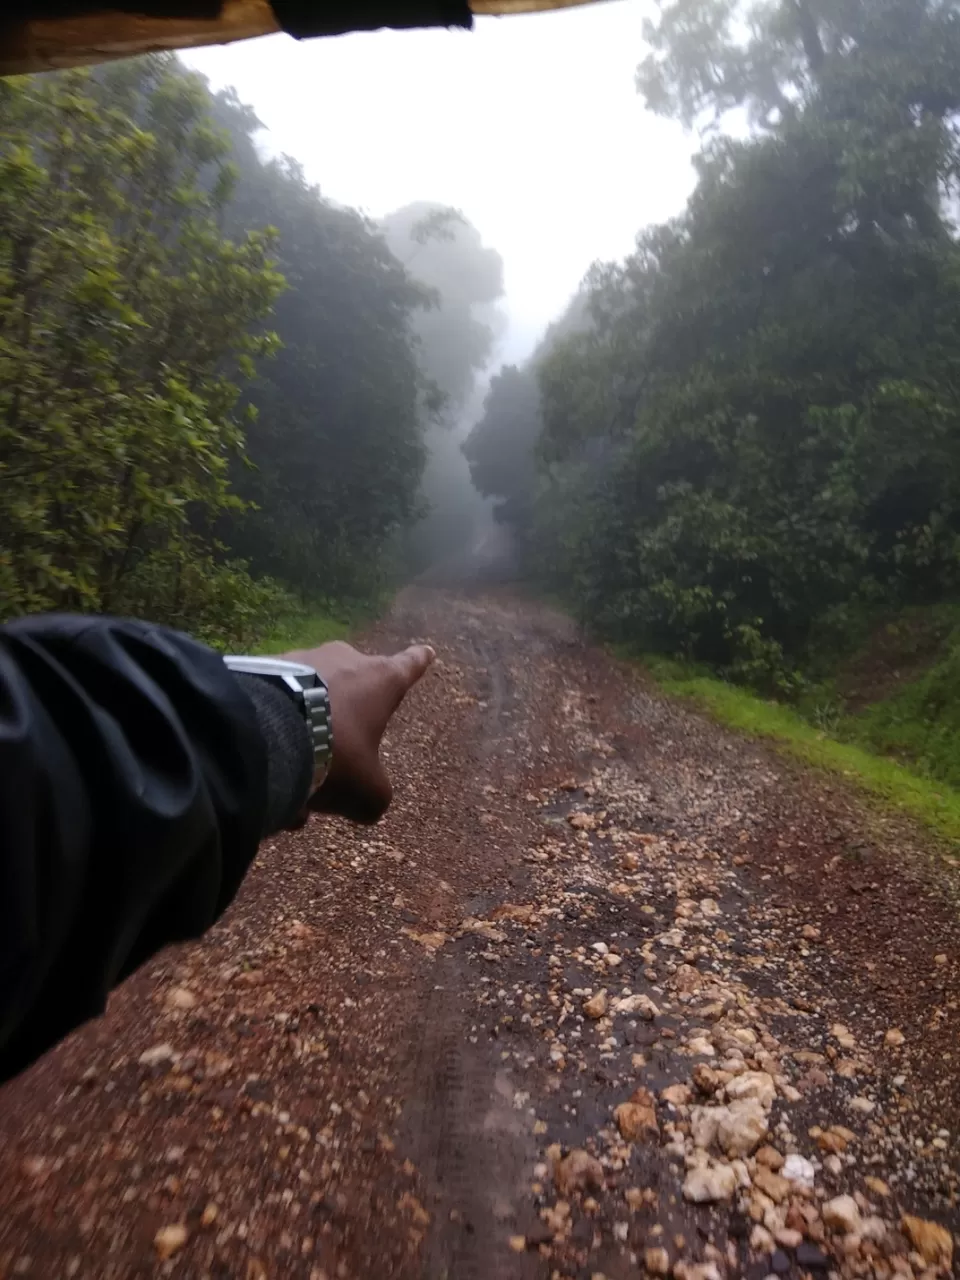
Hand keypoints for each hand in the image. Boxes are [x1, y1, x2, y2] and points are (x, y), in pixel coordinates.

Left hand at [282, 640, 434, 823]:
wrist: (265, 733)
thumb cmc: (334, 754)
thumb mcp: (366, 791)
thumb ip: (375, 795)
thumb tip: (369, 802)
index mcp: (380, 680)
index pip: (409, 666)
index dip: (418, 661)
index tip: (426, 650)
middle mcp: (345, 660)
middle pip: (353, 686)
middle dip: (345, 720)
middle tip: (333, 759)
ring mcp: (302, 658)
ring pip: (310, 701)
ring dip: (306, 734)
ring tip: (292, 778)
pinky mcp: (263, 666)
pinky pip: (278, 703)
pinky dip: (277, 731)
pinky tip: (267, 767)